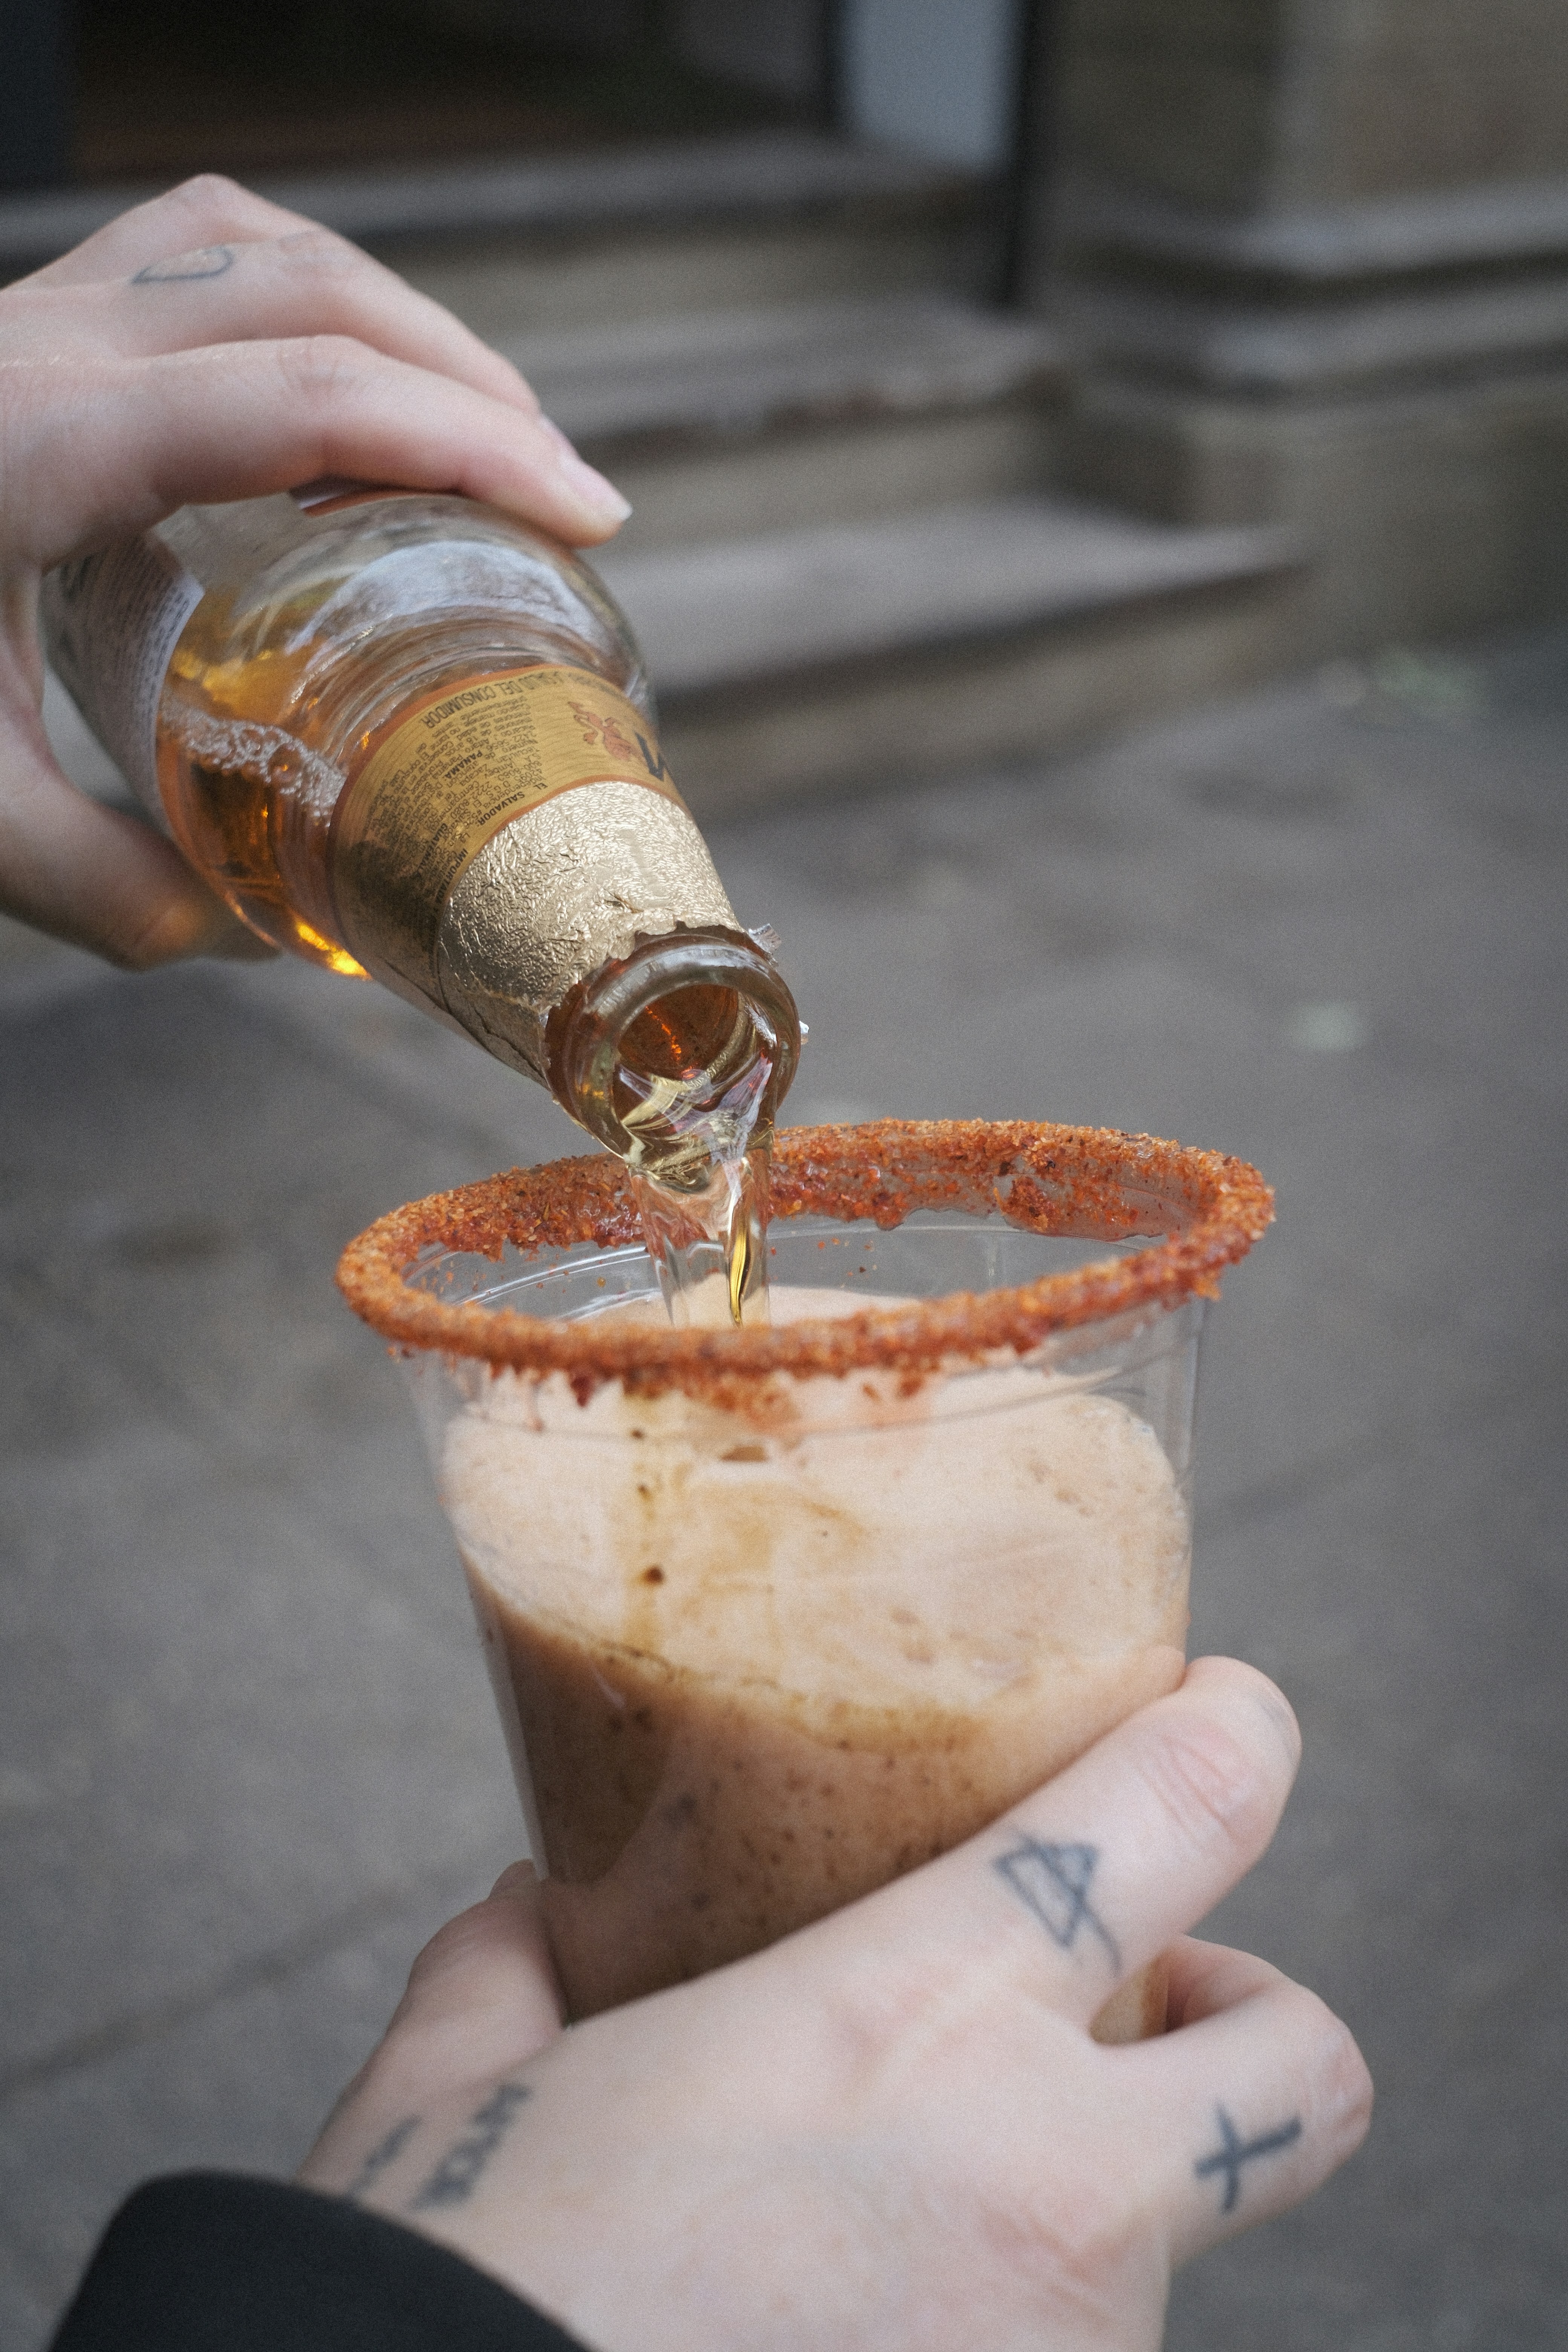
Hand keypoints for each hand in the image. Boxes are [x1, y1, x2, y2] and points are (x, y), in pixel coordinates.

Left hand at [0, 174, 629, 967]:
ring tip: (483, 429)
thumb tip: (244, 933)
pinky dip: (307, 302)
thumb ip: (104, 884)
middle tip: (566, 495)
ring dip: (396, 320)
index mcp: (37, 447)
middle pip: (310, 295)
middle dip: (468, 384)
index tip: (586, 516)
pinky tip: (350, 384)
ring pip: (261, 250)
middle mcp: (41, 347)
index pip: (301, 397)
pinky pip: (199, 256)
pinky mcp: (31, 328)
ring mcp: (32, 317)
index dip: (467, 441)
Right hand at [301, 1658, 1371, 2351]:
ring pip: (1153, 2245)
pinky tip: (855, 2326)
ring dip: (1065, 2209)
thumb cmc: (458, 2289)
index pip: (1181, 1810)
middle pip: (1303, 2066)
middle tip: (1140, 2009)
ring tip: (895, 2224)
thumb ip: (513, 1979)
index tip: (1225, 1718)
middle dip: (1249, 2018)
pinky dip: (995, 2330)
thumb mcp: (458, 2102)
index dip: (1237, 1736)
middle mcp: (1040, 2184)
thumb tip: (529, 1918)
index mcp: (909, 2018)